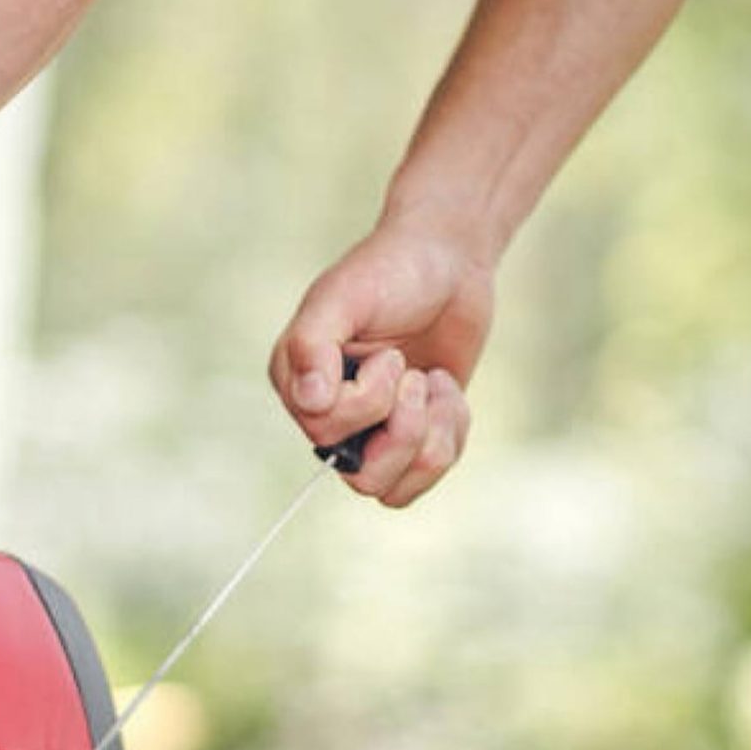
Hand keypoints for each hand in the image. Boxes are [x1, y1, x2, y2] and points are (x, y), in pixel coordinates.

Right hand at [268, 225, 488, 507]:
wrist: (448, 260)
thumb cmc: (390, 270)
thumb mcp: (344, 296)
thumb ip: (313, 344)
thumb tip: (309, 402)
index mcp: (298, 383)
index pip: (324, 432)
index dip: (369, 402)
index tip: (390, 355)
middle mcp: (328, 416)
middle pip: (361, 476)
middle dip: (406, 428)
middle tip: (418, 376)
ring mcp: (370, 431)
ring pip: (394, 490)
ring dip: (433, 438)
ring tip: (436, 386)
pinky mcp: (412, 436)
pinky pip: (427, 475)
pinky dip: (452, 434)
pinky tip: (447, 389)